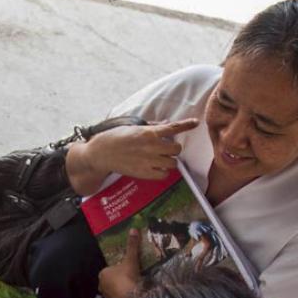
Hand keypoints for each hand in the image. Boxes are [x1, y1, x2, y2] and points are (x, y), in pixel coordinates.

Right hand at [83, 118, 198, 180]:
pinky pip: (164, 175)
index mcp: (148, 132)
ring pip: (173, 163)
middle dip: (173, 148)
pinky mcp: (144, 173)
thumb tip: (166, 125)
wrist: (101, 153)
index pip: (173, 127)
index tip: (196, 123)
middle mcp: (151, 146)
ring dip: (169, 161)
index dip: (186, 124)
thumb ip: (151, 126)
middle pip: (176, 148)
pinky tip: (156, 168)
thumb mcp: (133, 126)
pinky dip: (162, 172)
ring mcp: (148, 161)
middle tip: (165, 149)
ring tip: (160, 159)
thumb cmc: (115, 137)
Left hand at [98, 228, 143, 297]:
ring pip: (114, 290)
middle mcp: (101, 285)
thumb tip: (133, 229)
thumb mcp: (131, 259)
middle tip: (132, 277)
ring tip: (134, 286)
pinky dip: (124, 297)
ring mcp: (106, 296)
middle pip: (111, 279)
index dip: (119, 268)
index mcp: (102, 273)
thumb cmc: (127, 277)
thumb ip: (132, 245)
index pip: (110, 269)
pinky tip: (132, 295)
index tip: (129, 269)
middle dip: (120, 279)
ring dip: (122, 288)